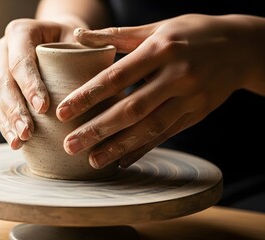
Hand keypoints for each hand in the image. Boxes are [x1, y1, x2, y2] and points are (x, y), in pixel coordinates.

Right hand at [0, 18, 77, 148]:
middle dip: (15, 111)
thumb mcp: (78, 37)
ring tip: (17, 143)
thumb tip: (90, 74)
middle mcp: (3, 49)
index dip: (30, 85)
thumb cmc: (72, 39)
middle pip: (4, 83)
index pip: (21, 61)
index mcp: (20, 32)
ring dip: (5, 123)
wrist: (58, 37)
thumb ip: (82, 51)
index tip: (42, 107)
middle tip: (27, 133)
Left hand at [57, 14, 264, 168]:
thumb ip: (116, 36)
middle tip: (70, 146)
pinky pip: (167, 135)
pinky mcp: (198, 114)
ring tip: (92, 161)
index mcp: (161, 49)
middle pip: (131, 109)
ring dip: (118, 147)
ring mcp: (190, 98)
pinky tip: (122, 161)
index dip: (88, 96)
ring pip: (149, 128)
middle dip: (97, 130)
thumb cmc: (192, 33)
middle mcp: (177, 75)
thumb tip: (77, 36)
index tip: (63, 112)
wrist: (243, 47)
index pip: (117, 76)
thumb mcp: (156, 28)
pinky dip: (144, 149)